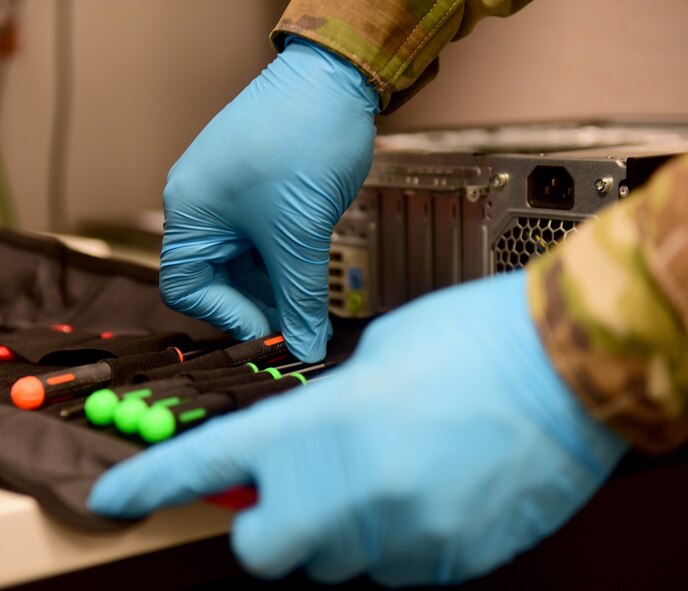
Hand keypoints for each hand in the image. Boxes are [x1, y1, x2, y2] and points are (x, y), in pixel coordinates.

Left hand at [88, 270, 627, 586]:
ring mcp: (406, 537)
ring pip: (337, 562)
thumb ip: (325, 410)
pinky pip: (397, 566)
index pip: (214, 464)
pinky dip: (396, 537)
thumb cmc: (473, 340)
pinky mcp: (453, 561)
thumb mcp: (379, 357)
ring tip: (388, 473)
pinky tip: (430, 489)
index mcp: (325, 425)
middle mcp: (354, 493)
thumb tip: (303, 446)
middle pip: (265, 549)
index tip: (117, 498)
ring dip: (342, 528)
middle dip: (270, 521)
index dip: (156, 483)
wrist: (570, 368)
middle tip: (300, 485)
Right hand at [159, 37, 378, 361]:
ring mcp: (234, 201)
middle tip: (298, 325)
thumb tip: (307, 348)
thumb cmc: (303, 142)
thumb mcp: (300, 231)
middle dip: (258, 305)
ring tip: (311, 305)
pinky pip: (265, 244)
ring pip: (247, 265)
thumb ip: (302, 297)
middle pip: (219, 280)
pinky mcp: (262, 196)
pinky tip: (311, 277)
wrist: (336, 81)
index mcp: (191, 213)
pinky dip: (286, 264)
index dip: (226, 315)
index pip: (187, 287)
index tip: (270, 330)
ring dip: (277, 287)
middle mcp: (204, 208)